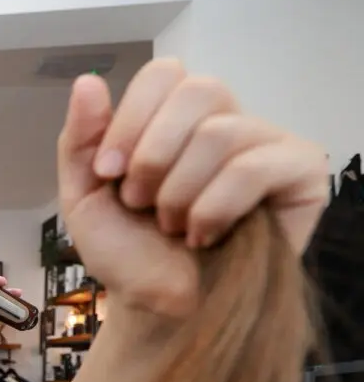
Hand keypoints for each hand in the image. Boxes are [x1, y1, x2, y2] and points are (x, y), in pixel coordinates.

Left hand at [58, 58, 327, 319]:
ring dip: (179, 192)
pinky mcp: (300, 175)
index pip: (165, 74)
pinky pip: (255, 167)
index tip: (107, 172)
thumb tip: (87, 81)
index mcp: (177, 117)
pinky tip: (205, 236)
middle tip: (140, 202)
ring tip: (173, 226)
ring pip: (221, 133)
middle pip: (199, 90)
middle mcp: (227, 121)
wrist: (155, 308)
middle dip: (153, 155)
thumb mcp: (84, 194)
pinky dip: (215, 207)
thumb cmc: (127, 252)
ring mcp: (268, 145)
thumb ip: (80, 139)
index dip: (130, 120)